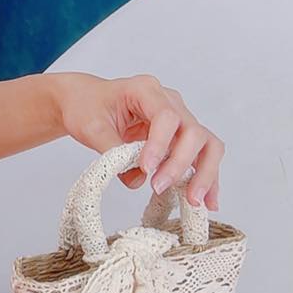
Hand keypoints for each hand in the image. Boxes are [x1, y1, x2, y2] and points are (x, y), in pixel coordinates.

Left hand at [53, 72, 223, 210]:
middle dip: (180, 163)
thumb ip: (113, 152)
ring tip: (194, 201)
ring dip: (204, 173)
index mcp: (145, 90)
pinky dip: (206, 177)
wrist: (84, 101)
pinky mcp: (180, 136)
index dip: (160, 144)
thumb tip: (137, 180)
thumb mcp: (91, 128)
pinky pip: (202, 155)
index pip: (166, 116)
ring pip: (206, 144)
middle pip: (193, 131)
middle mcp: (169, 101)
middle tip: (160, 187)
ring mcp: (179, 118)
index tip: (146, 168)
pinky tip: (207, 201)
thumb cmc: (86, 107)